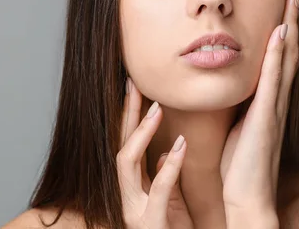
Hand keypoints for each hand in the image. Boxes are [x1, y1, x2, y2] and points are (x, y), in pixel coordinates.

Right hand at [117, 78, 193, 228]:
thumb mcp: (169, 206)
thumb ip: (163, 180)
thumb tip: (162, 155)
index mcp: (132, 189)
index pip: (126, 144)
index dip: (129, 116)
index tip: (135, 88)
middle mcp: (126, 196)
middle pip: (120, 145)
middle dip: (126, 114)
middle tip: (134, 84)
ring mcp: (134, 210)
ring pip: (126, 162)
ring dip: (141, 133)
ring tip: (156, 109)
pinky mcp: (150, 223)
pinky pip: (157, 190)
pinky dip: (169, 167)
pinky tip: (178, 146)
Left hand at [220, 0, 298, 225]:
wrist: (247, 194)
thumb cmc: (241, 163)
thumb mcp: (239, 124)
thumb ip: (242, 104)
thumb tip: (233, 85)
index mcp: (269, 101)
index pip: (281, 57)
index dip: (284, 29)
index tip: (283, 3)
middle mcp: (277, 99)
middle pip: (289, 50)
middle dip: (292, 18)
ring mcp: (275, 107)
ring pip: (286, 58)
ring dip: (289, 26)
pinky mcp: (266, 116)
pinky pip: (273, 79)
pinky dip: (278, 55)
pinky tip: (280, 33)